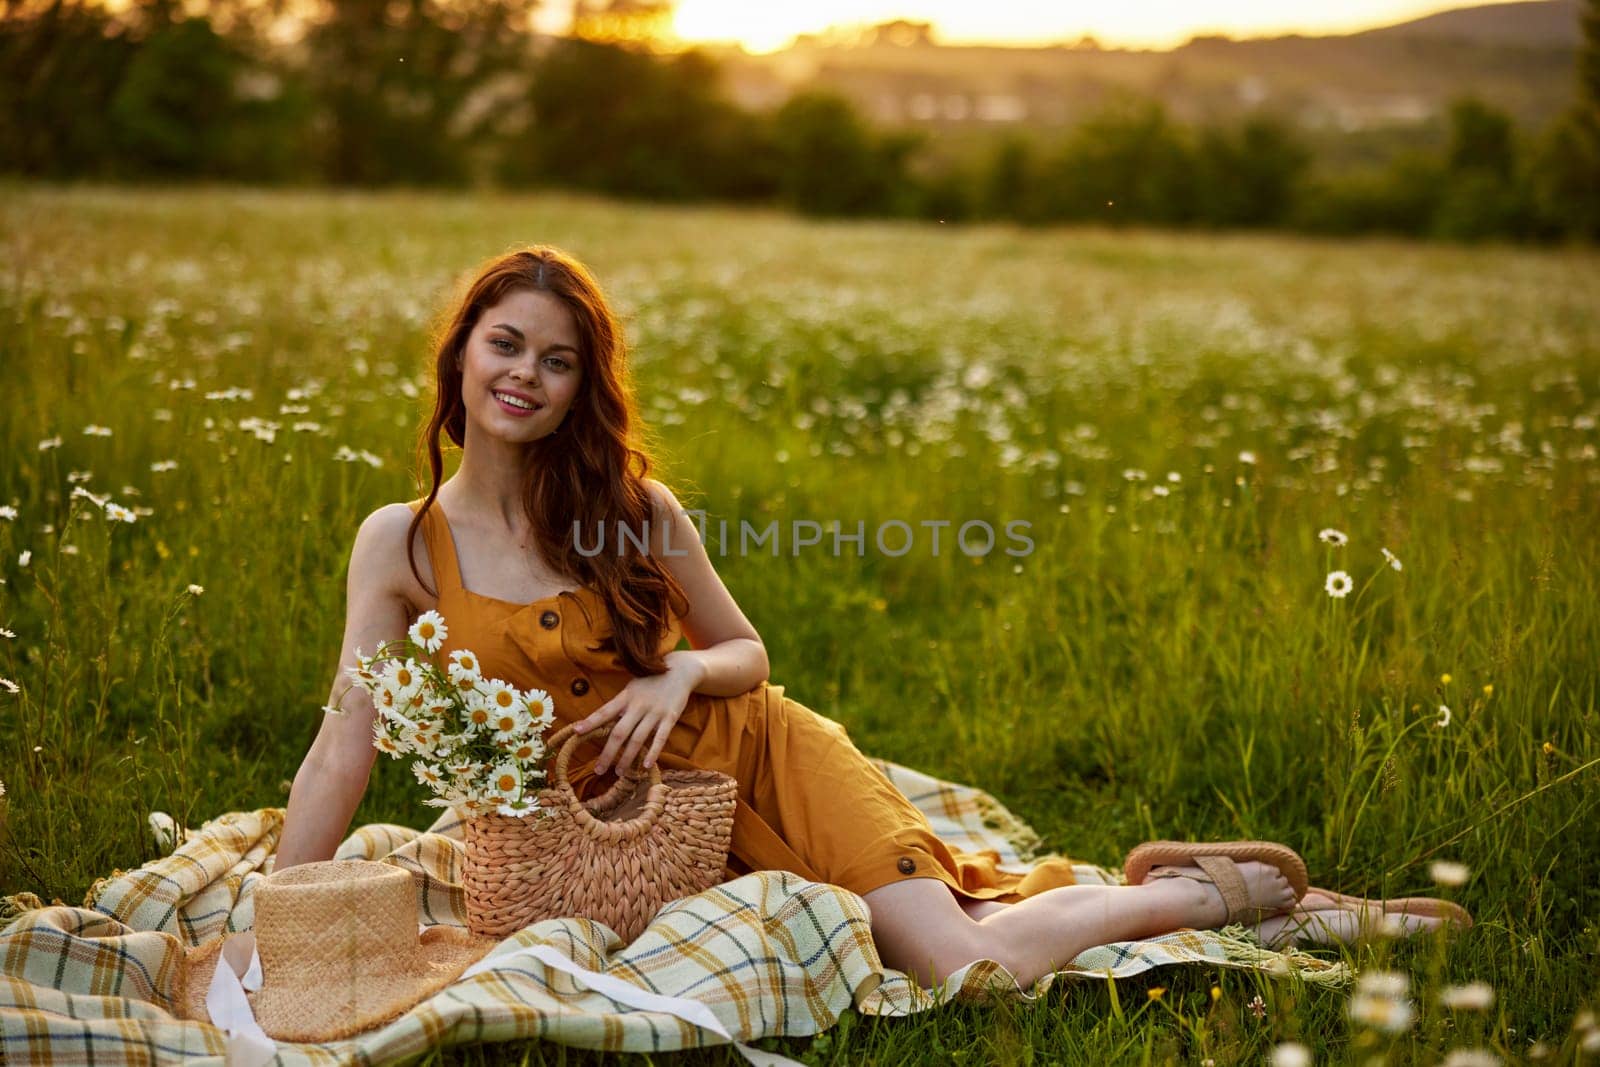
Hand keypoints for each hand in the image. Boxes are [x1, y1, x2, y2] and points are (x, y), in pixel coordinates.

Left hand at [571, 655, 701, 773]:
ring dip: (626, 758)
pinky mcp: (670, 718)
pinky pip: (660, 738)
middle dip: (608, 753)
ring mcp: (655, 712)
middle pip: (619, 732)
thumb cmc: (651, 681)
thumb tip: (601, 722)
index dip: (590, 722)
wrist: (680, 671)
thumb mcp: (632, 688)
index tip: (576, 732)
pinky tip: (645, 765)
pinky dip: (653, 753)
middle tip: (598, 770)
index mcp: (626, 696)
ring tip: (619, 772)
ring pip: (637, 739)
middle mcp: (638, 705)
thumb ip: (620, 704)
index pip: (605, 711)